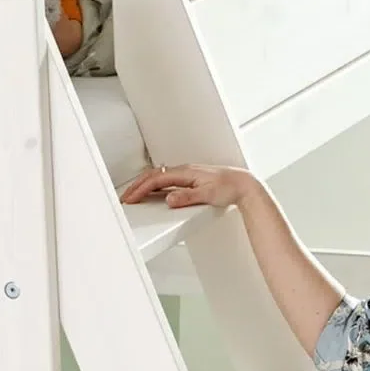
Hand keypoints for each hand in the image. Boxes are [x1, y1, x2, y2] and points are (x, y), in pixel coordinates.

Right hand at [121, 164, 260, 210]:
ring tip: (135, 195)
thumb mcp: (207, 195)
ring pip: (159, 176)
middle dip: (137, 186)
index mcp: (186, 172)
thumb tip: (169, 199)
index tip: (131, 198)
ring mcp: (187, 174)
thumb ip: (187, 198)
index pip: (157, 179)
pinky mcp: (190, 179)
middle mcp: (185, 171)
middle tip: (126, 197)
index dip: (142, 189)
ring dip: (145, 185)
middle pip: (154, 176)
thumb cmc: (229, 187)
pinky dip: (155, 186)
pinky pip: (167, 180)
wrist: (243, 185)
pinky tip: (153, 193)